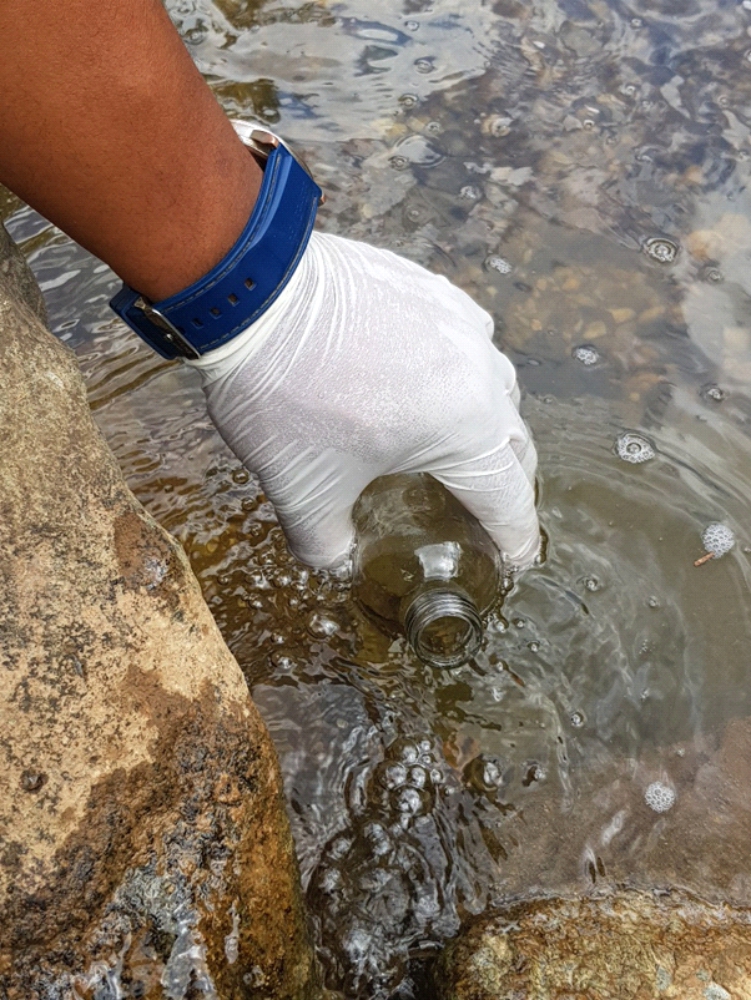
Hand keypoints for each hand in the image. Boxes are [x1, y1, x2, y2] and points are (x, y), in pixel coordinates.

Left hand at [190, 232, 539, 570]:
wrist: (256, 294)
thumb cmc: (286, 398)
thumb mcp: (302, 489)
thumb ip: (324, 542)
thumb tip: (335, 561)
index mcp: (463, 430)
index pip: (506, 498)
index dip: (514, 537)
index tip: (516, 560)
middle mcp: (478, 375)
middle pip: (516, 441)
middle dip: (509, 481)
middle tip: (489, 506)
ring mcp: (459, 323)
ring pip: (499, 384)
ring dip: (492, 421)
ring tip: (463, 438)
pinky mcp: (432, 289)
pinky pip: (470, 336)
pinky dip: (465, 368)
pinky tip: (434, 372)